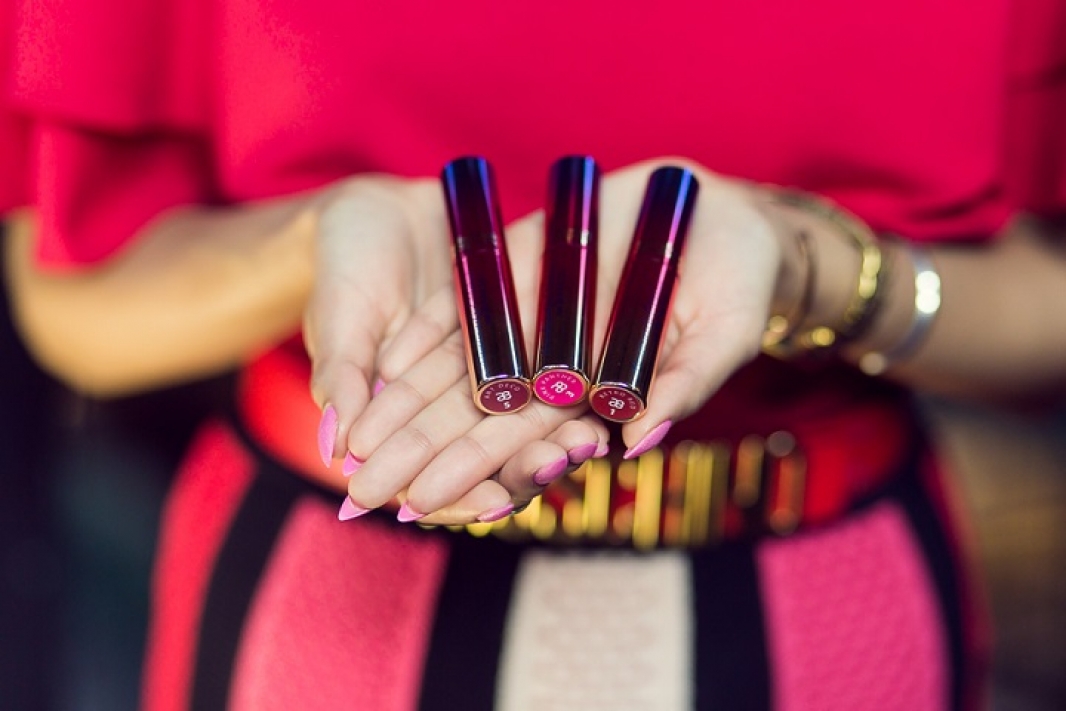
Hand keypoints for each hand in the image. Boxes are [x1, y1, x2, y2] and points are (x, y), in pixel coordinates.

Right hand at [305, 174, 613, 519]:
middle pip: (492, 460)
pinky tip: (601, 397)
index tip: (490, 503)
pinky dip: (571, 388)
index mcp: (402, 424)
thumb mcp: (338, 320)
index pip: (432, 480)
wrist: (379, 209)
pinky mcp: (518, 343)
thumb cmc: (344, 268)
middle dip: (525, 470)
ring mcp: (490, 380)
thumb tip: (337, 447)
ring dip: (560, 439)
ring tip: (588, 439)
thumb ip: (343, 380)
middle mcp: (452, 411)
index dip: (460, 497)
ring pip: (528, 425)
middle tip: (555, 464)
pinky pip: (549, 373)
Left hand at [338, 159, 801, 523]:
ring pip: (456, 372)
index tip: (424, 504)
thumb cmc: (736, 285)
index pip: (527, 447)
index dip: (474, 475)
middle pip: (476, 420)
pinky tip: (378, 363)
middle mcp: (552, 368)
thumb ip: (681, 386)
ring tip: (351, 441)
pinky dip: (420, 336)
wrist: (720, 214)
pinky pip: (461, 308)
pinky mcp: (515, 272)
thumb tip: (634, 440)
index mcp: (593, 398)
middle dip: (420, 456)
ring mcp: (528, 322)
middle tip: (363, 493)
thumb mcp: (720, 336)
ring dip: (403, 406)